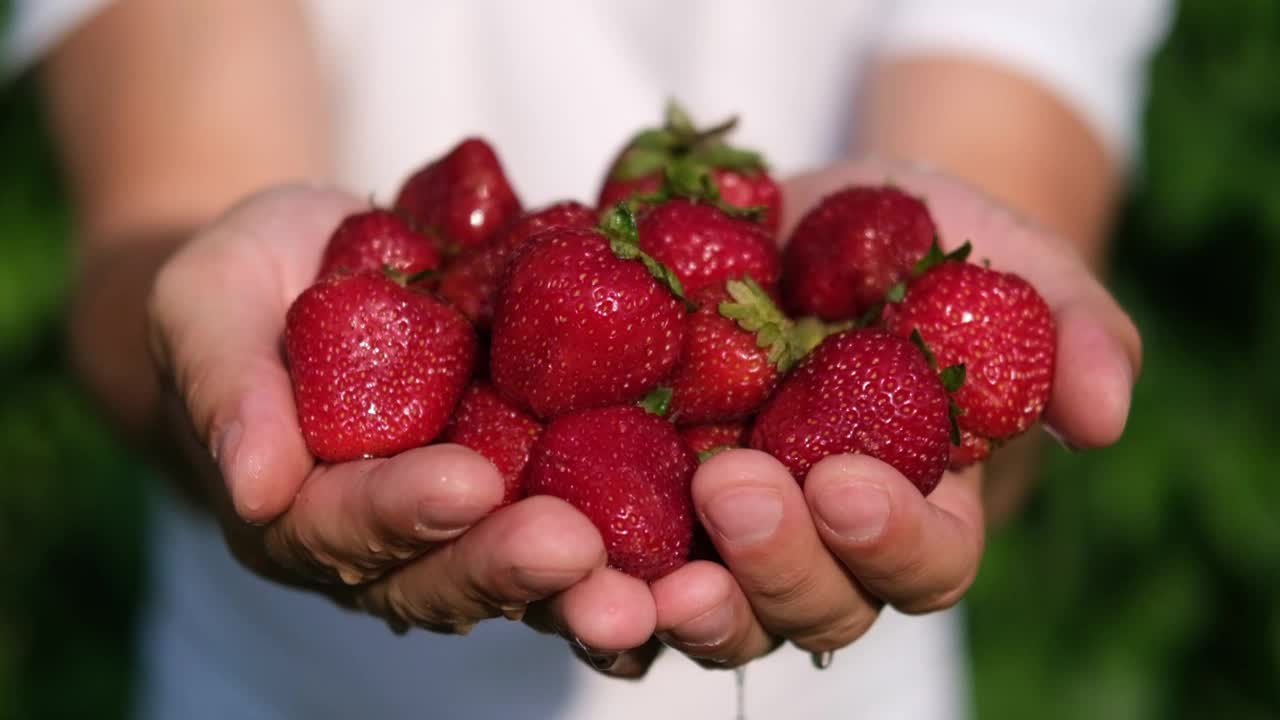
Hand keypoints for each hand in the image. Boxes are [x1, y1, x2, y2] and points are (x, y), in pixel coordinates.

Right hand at [146, 185, 606, 631]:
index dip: (399, 512)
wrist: (326, 261)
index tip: (461, 484)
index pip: (343, 529)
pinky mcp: (539, 490)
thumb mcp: (208, 305)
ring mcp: (472, 526)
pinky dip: (645, 539)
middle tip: (572, 548)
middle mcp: (389, 546)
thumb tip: (251, 487)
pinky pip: (595, 525)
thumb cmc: (253, 283)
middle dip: (507, 568)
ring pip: (528, 582)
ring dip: (586, 589)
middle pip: (446, 580)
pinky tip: (700, 532)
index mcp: (298, 512)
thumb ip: (226, 388)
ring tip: (645, 591)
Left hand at [572, 157, 1140, 673]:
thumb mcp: (1000, 259)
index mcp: (914, 507)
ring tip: (617, 582)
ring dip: (663, 611)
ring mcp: (720, 542)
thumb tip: (1106, 412)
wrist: (793, 222)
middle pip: (809, 608)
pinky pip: (606, 568)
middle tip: (729, 491)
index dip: (889, 539)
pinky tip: (541, 543)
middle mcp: (817, 548)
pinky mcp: (632, 509)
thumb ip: (1064, 329)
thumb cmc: (913, 245)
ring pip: (702, 615)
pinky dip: (574, 574)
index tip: (846, 480)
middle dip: (773, 566)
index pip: (921, 560)